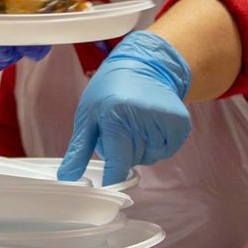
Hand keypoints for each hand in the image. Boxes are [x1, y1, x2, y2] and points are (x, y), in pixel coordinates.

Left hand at [57, 31, 190, 184]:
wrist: (145, 65)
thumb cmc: (110, 89)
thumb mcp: (88, 115)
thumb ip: (79, 149)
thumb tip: (67, 178)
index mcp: (116, 113)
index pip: (116, 162)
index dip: (111, 177)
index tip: (107, 182)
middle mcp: (142, 116)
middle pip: (132, 161)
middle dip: (123, 153)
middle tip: (119, 130)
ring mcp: (164, 119)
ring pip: (150, 157)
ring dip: (141, 148)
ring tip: (135, 124)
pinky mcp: (180, 122)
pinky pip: (167, 151)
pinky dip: (157, 144)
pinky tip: (150, 125)